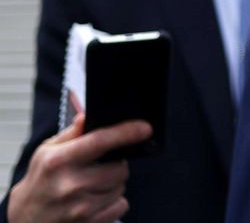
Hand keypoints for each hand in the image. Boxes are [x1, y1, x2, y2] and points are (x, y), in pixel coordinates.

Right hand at [8, 114, 152, 222]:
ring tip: (92, 185)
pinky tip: (95, 200)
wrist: (26, 217)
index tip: (145, 128)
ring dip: (113, 184)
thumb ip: (72, 133)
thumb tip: (88, 115)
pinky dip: (113, 202)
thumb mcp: (47, 151)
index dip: (126, 133)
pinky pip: (121, 205)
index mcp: (59, 161)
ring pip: (121, 187)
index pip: (100, 141)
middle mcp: (70, 184)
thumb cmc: (41, 180)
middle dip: (116, 165)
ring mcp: (80, 207)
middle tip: (99, 168)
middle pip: (119, 168)